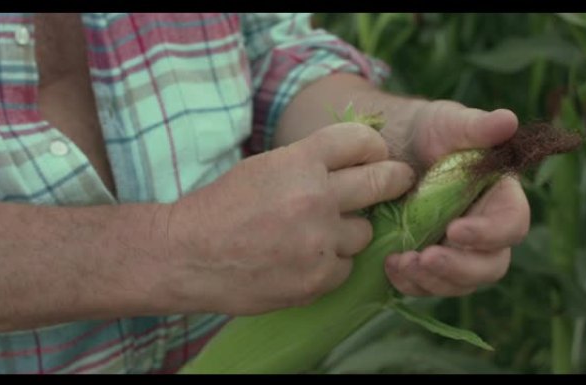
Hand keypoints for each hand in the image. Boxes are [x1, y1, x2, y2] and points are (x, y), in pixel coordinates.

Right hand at [165, 123, 414, 314]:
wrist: (187, 254)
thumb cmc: (222, 206)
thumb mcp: (265, 167)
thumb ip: (310, 163)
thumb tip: (356, 163)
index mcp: (300, 161)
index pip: (362, 141)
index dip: (374, 147)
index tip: (377, 156)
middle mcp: (316, 197)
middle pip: (382, 182)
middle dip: (395, 180)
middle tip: (398, 181)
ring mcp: (319, 241)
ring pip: (365, 232)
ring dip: (349, 232)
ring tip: (316, 235)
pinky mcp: (317, 279)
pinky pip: (346, 268)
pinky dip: (331, 265)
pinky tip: (303, 261)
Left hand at [384, 101, 529, 296]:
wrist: (389, 149)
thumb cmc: (426, 131)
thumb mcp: (448, 122)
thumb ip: (477, 125)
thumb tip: (508, 120)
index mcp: (499, 197)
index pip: (511, 224)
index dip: (489, 233)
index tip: (455, 229)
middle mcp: (485, 231)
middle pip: (491, 265)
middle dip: (460, 267)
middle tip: (426, 258)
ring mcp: (457, 251)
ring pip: (460, 283)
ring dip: (433, 280)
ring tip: (401, 263)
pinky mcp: (430, 263)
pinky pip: (428, 286)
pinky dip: (411, 283)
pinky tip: (390, 266)